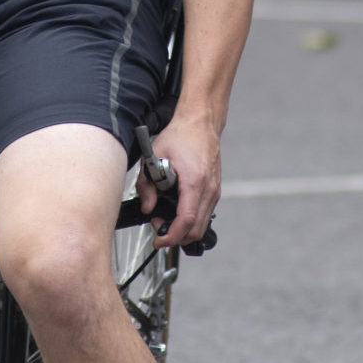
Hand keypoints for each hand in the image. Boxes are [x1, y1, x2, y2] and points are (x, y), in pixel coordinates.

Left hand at [136, 114, 219, 251]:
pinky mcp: (215, 190)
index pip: (186, 221)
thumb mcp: (154, 156)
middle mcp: (209, 189)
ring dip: (183, 229)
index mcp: (194, 182)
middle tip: (157, 225)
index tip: (158, 239)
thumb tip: (147, 207)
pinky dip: (190, 220)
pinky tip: (176, 209)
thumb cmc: (181, 136)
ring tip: (164, 217)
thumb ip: (147, 185)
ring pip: (202, 225)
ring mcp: (215, 191)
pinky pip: (204, 214)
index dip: (171, 236)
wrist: (201, 123)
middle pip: (196, 230)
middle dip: (175, 236)